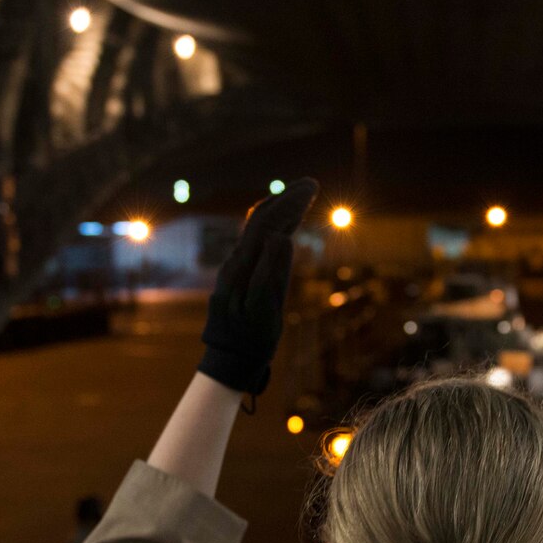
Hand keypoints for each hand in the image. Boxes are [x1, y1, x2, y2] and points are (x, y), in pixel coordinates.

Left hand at [198, 177, 318, 394]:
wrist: (230, 357)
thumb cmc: (251, 338)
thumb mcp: (264, 310)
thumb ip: (271, 272)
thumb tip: (282, 236)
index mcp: (243, 265)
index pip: (267, 222)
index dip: (289, 202)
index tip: (312, 186)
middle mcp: (237, 259)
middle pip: (260, 218)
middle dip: (286, 198)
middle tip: (311, 184)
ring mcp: (237, 265)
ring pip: (257, 227)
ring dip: (279, 207)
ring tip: (301, 196)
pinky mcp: (242, 273)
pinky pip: (257, 240)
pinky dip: (273, 223)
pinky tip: (283, 222)